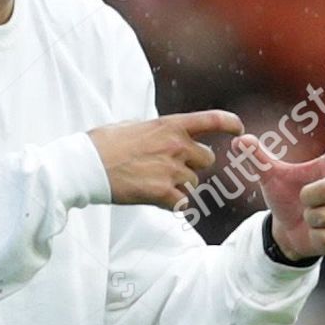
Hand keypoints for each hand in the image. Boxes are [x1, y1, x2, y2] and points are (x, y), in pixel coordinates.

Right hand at [88, 110, 245, 208]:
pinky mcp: (163, 193)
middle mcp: (175, 146)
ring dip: (179, 186)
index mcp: (168, 125)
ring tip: (151, 184)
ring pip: (193, 183)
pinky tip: (153, 200)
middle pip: (206, 159)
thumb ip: (154, 130)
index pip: (212, 120)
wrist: (85, 166)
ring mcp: (171, 170)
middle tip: (169, 169)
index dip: (230, 123)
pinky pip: (182, 203)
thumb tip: (162, 134)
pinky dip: (171, 204)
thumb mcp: (131, 126)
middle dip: (193, 165)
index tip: (239, 129)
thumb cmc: (101, 144)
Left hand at [235, 136, 324, 260]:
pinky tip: (316, 231)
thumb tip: (238, 140)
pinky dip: (318, 236)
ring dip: (312, 219)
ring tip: (310, 216)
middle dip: (309, 197)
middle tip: (303, 199)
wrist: (290, 229)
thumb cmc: (286, 196)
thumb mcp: (271, 178)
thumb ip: (257, 158)